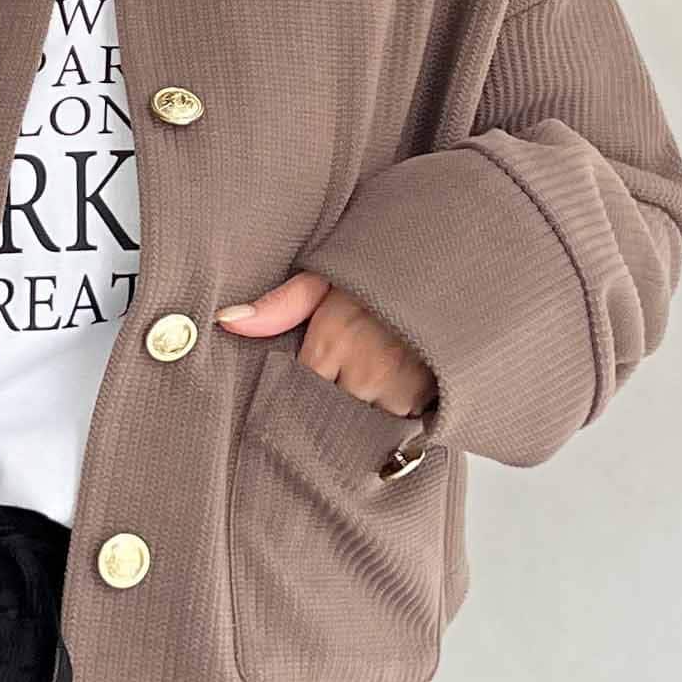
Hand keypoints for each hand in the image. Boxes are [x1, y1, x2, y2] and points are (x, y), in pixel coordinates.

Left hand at [215, 271, 436, 418]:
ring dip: (371, 404)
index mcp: (331, 340)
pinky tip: (406, 379)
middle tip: (355, 368)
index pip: (299, 389)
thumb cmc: (389, 267)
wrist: (455, 260)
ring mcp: (397, 388)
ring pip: (366, 419)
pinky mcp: (427, 399)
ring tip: (383, 370)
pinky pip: (400, 421)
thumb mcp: (330, 275)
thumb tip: (227, 320)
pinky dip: (401, 408)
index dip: (308, 383)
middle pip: (332, 409)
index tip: (322, 370)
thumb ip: (280, 304)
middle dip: (339, 395)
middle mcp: (362, 371)